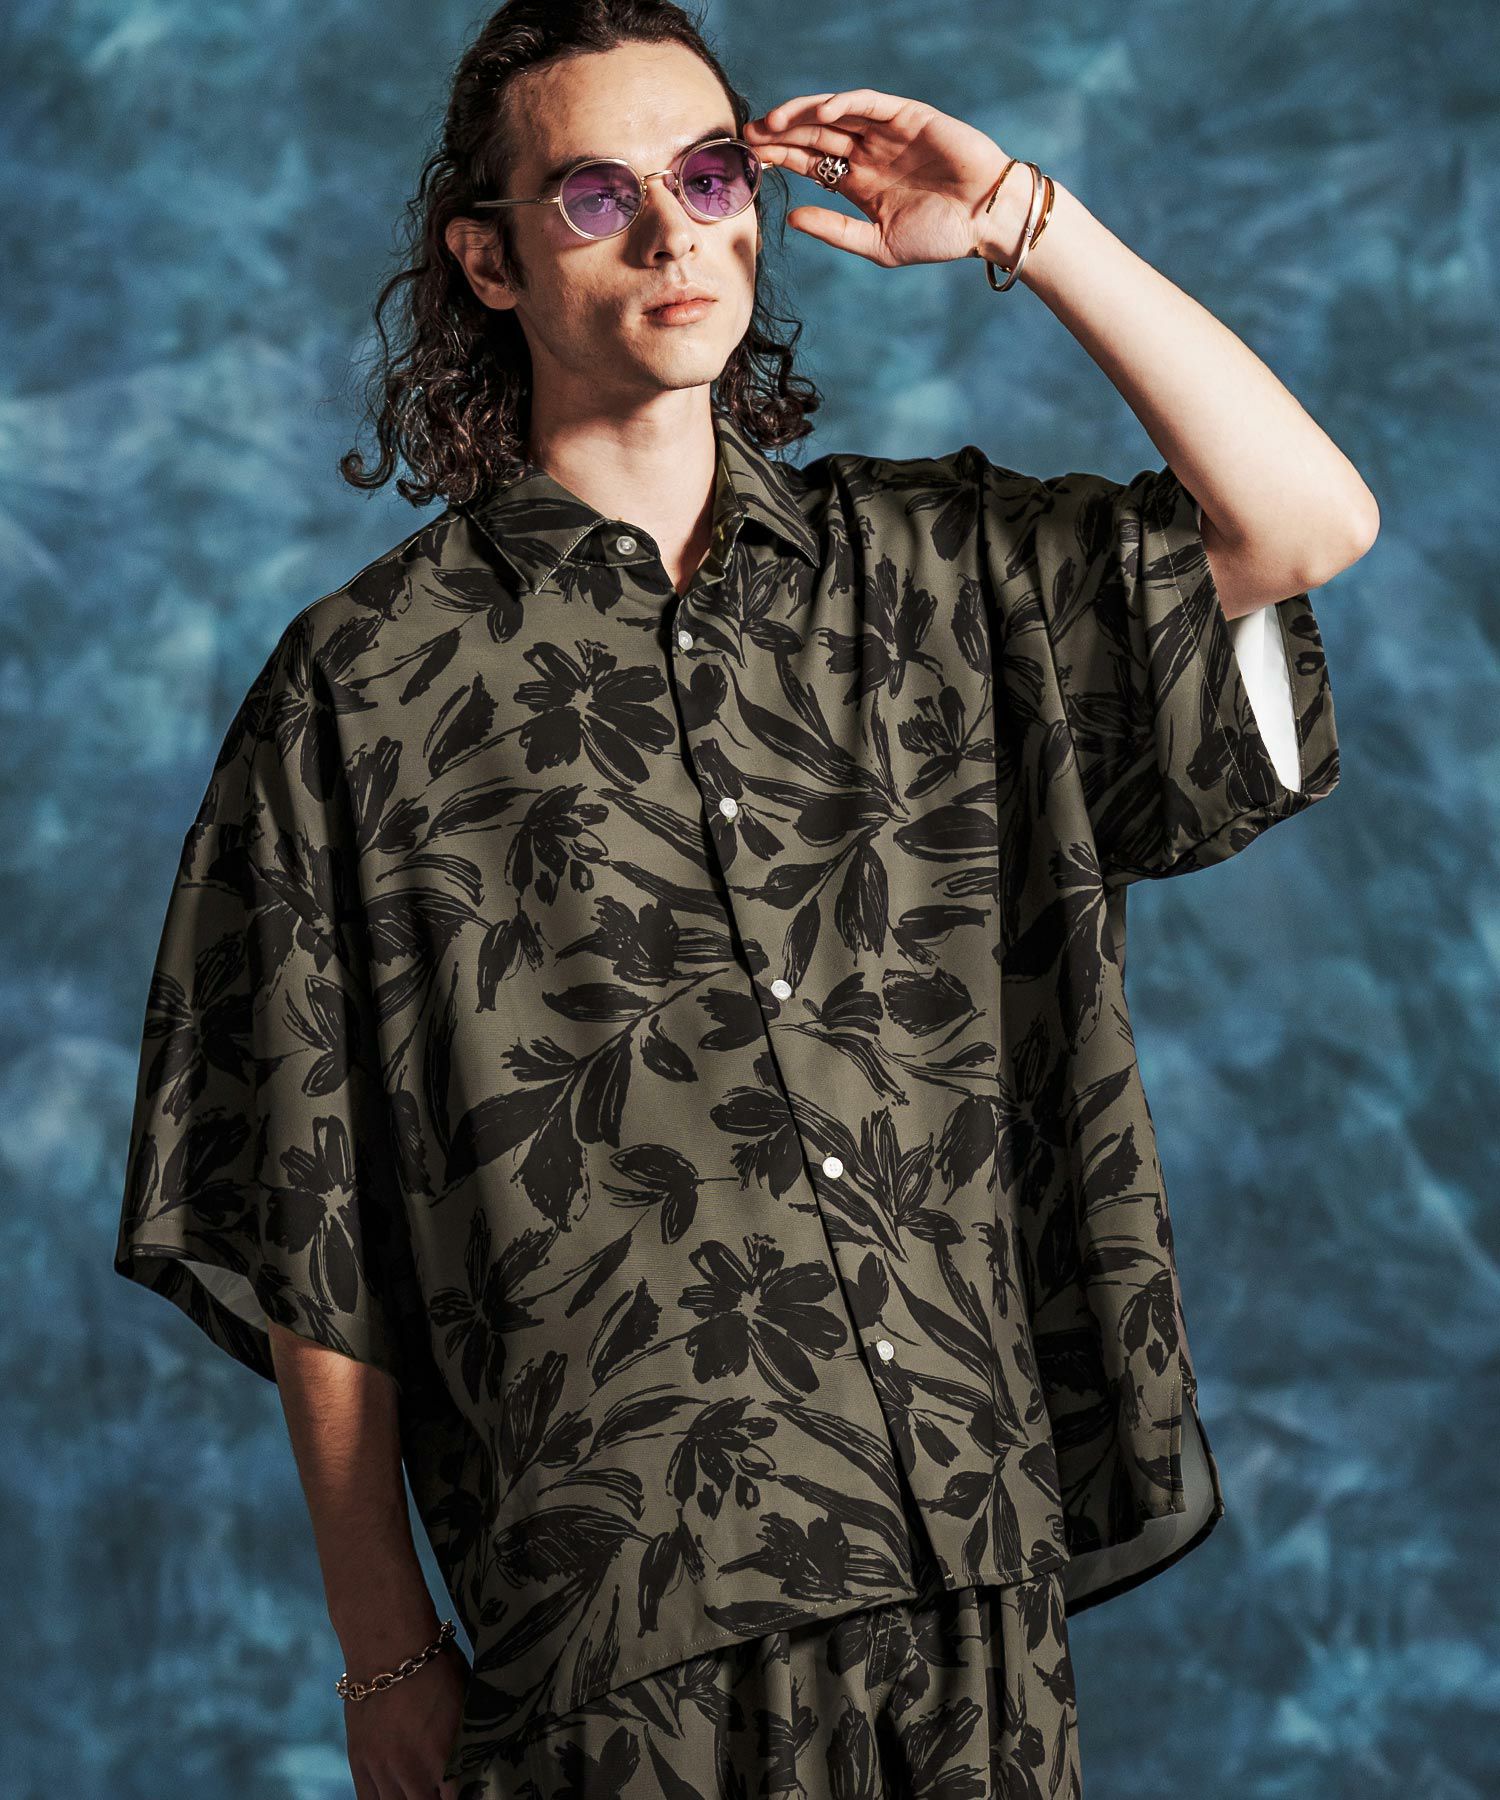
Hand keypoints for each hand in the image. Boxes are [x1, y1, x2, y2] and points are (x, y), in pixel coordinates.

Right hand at [345, 1639, 469, 1799]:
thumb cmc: (436, 1664)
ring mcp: (382, 1769)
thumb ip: (467, 1737)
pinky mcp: (359, 1762)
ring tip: (419, 1789)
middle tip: (441, 1790)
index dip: (464, 1796)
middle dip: (435, 1799)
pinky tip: (396, 1795)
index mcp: (444, 1757)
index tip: (467, 1791)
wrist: (389, 1643)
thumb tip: (477, 1755)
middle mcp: (412, 1771)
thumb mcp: (465, 1700)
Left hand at [743, 89, 1018, 267]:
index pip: (810, 163)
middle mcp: (868, 152)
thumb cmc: (939, 236)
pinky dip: (843, 104)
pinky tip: (819, 114)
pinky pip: (869, 103)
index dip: (780, 158)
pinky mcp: (908, 116)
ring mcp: (887, 132)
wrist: (985, 222)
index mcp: (858, 182)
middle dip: (781, 133)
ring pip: (836, 114)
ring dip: (803, 114)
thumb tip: (790, 218)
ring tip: (773, 122)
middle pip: (814, 135)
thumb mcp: (877, 244)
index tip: (750, 159)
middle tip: (749, 134)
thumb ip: (835, 231)